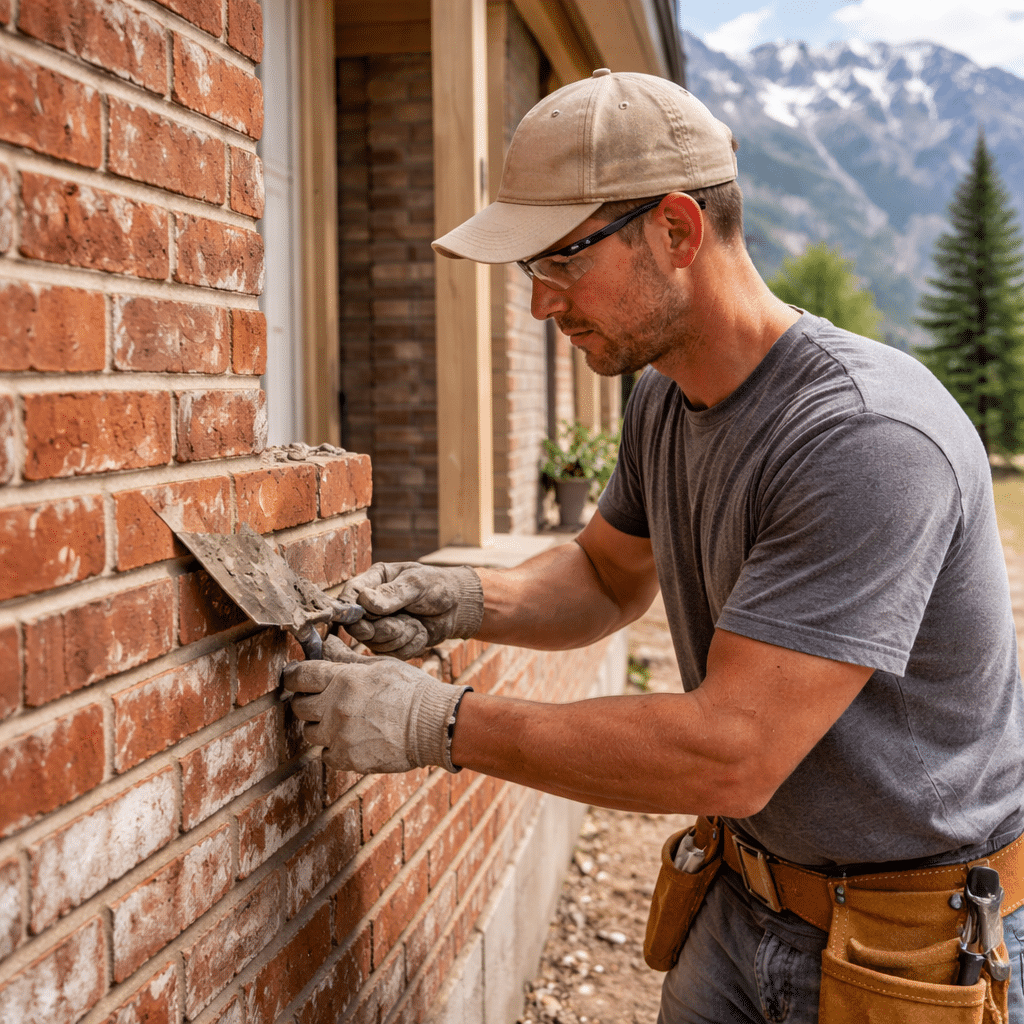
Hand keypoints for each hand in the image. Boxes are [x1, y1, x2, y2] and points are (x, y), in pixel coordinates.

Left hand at [281, 635, 471, 772]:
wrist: (433, 724)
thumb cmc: (411, 690)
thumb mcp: (380, 665)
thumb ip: (347, 658)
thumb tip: (328, 643)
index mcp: (343, 679)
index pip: (300, 676)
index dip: (293, 677)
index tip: (295, 679)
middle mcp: (335, 707)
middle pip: (299, 706)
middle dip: (308, 702)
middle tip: (324, 702)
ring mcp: (339, 735)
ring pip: (310, 733)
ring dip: (321, 727)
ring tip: (343, 722)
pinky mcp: (348, 759)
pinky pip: (325, 755)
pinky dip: (334, 749)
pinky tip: (352, 740)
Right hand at [338, 562, 483, 659]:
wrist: (458, 606)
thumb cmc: (437, 586)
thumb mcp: (417, 584)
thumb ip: (392, 593)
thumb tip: (365, 601)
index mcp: (373, 582)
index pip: (349, 597)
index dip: (351, 612)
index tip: (364, 620)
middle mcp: (372, 606)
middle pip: (358, 627)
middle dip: (381, 629)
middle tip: (400, 624)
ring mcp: (381, 626)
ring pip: (375, 644)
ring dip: (400, 637)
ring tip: (417, 624)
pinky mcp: (393, 643)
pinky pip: (393, 654)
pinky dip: (411, 645)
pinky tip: (421, 632)